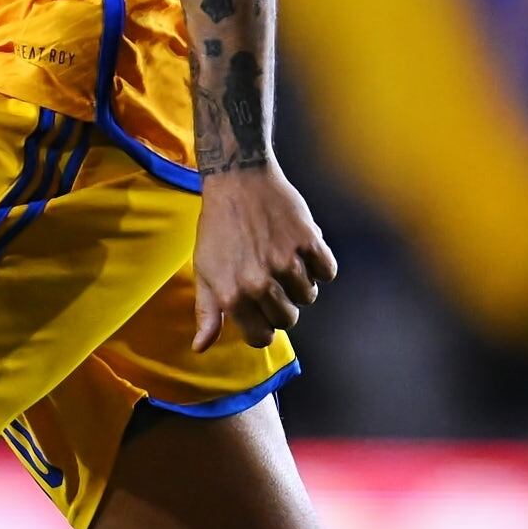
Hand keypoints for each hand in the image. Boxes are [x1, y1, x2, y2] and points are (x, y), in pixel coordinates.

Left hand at [191, 164, 334, 349]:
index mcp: (232, 295)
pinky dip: (320, 264)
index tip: (261, 312)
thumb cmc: (217, 227)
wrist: (237, 180)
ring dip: (300, 284)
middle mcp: (259, 283)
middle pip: (288, 320)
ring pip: (309, 297)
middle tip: (271, 281)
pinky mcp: (308, 241)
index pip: (262, 337)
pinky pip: (327, 271)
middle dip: (281, 306)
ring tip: (284, 261)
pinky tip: (302, 250)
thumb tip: (200, 348)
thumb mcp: (204, 271)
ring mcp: (286, 262)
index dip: (263, 327)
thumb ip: (206, 313)